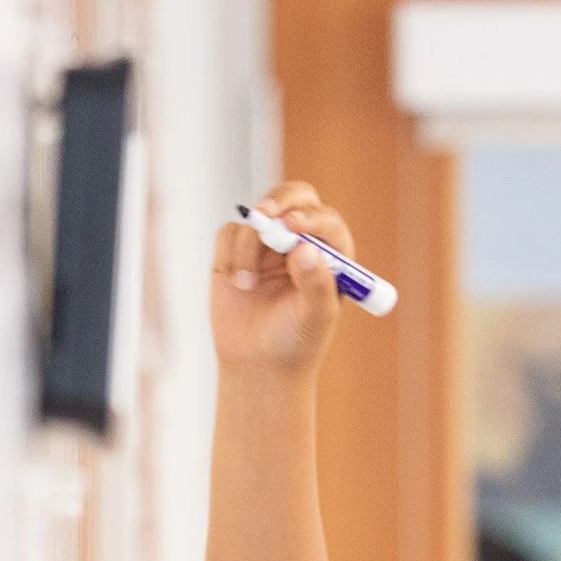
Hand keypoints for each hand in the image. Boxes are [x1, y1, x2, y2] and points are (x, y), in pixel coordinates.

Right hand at [211, 181, 354, 374]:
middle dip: (279, 201)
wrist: (258, 364)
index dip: (310, 217)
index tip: (292, 226)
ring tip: (246, 285)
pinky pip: (229, 232)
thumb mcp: (314, 318)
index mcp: (331, 254)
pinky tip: (235, 283)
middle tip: (263, 216)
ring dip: (248, 248)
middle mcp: (302, 240)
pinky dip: (230, 254)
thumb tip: (306, 249)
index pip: (325, 220)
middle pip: (295, 196)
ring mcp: (268, 242)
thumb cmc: (296, 342)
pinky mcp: (237, 249)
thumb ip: (316, 284)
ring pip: (256, 218)